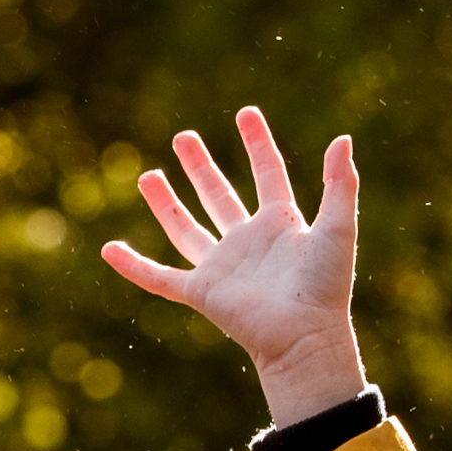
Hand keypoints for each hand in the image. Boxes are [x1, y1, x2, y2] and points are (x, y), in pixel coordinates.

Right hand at [100, 106, 367, 427]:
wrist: (305, 337)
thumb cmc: (325, 288)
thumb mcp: (338, 228)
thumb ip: (340, 184)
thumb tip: (343, 139)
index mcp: (281, 224)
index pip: (267, 174)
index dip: (258, 144)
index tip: (247, 113)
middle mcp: (248, 242)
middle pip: (219, 196)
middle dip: (201, 167)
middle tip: (183, 138)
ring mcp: (223, 267)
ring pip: (187, 229)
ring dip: (166, 203)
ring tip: (148, 176)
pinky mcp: (202, 292)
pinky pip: (159, 278)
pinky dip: (133, 266)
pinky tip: (109, 250)